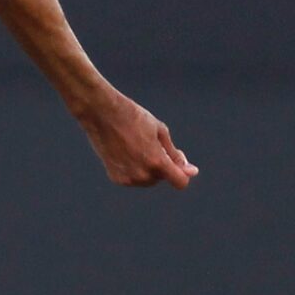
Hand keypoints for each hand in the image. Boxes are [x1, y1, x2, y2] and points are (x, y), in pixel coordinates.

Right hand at [78, 91, 196, 188]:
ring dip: (148, 168)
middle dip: (162, 165)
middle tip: (152, 144)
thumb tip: (192, 172)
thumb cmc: (133, 118)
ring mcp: (128, 178)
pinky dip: (134, 168)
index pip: (180, 182)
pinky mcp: (116, 177)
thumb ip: (175, 154)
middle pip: (163, 177)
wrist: (102, 113)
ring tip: (137, 146)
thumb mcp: (160, 132)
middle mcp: (142, 174)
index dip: (183, 173)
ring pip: (148, 179)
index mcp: (156, 162)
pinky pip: (134, 178)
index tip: (181, 164)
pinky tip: (126, 151)